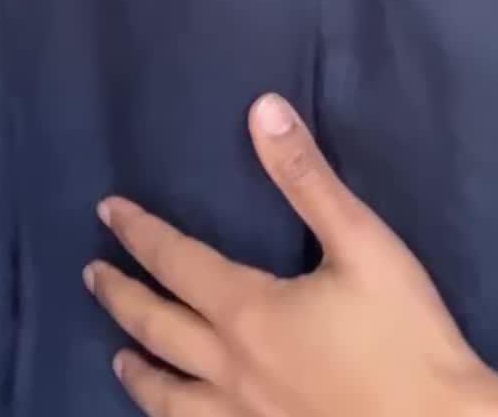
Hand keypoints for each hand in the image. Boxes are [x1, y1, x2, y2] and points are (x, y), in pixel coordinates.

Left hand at [85, 93, 497, 416]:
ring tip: (118, 359)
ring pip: (170, 397)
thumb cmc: (404, 334)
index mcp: (248, 313)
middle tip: (92, 274)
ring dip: (140, 372)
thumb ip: (307, 177)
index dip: (139, 233)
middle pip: (158, 328)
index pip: (176, 263)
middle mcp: (230, 370)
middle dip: (122, 296)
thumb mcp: (361, 241)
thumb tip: (261, 109)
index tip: (108, 211)